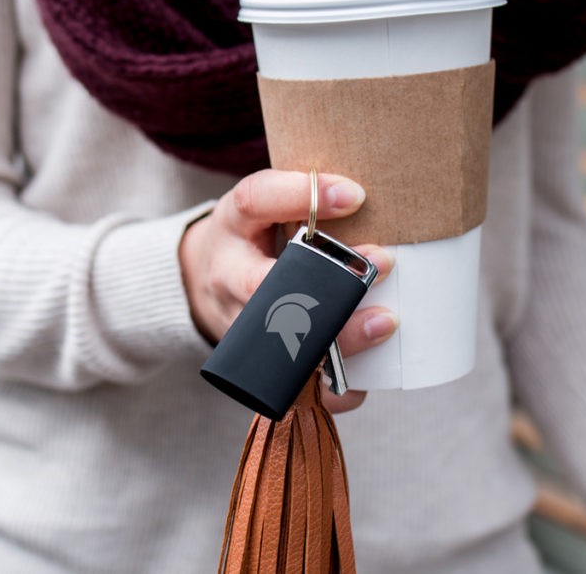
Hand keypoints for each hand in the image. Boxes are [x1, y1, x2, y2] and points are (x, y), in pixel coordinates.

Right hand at [180, 169, 396, 413]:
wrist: (201, 282)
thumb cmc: (247, 237)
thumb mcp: (260, 203)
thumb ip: (298, 194)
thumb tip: (357, 197)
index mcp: (231, 229)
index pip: (256, 200)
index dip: (300, 196)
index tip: (355, 194)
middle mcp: (228, 281)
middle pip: (267, 288)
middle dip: (325, 283)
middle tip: (383, 264)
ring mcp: (240, 331)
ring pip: (283, 346)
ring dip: (340, 339)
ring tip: (384, 322)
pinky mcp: (258, 369)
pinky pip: (299, 391)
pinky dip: (335, 388)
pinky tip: (366, 373)